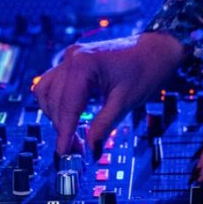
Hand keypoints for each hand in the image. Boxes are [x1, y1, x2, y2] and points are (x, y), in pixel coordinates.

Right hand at [34, 32, 184, 155]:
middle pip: (55, 101)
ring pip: (47, 92)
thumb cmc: (146, 70)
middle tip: (75, 149)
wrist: (156, 51)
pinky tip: (67, 116)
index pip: (67, 105)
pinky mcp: (72, 62)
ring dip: (55, 115)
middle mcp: (72, 57)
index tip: (63, 152)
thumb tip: (91, 151)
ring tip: (71, 134)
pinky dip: (55, 101)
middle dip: (62, 127)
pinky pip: (52, 83)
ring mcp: (70, 57)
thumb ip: (104, 126)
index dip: (64, 132)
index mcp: (84, 64)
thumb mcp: (125, 102)